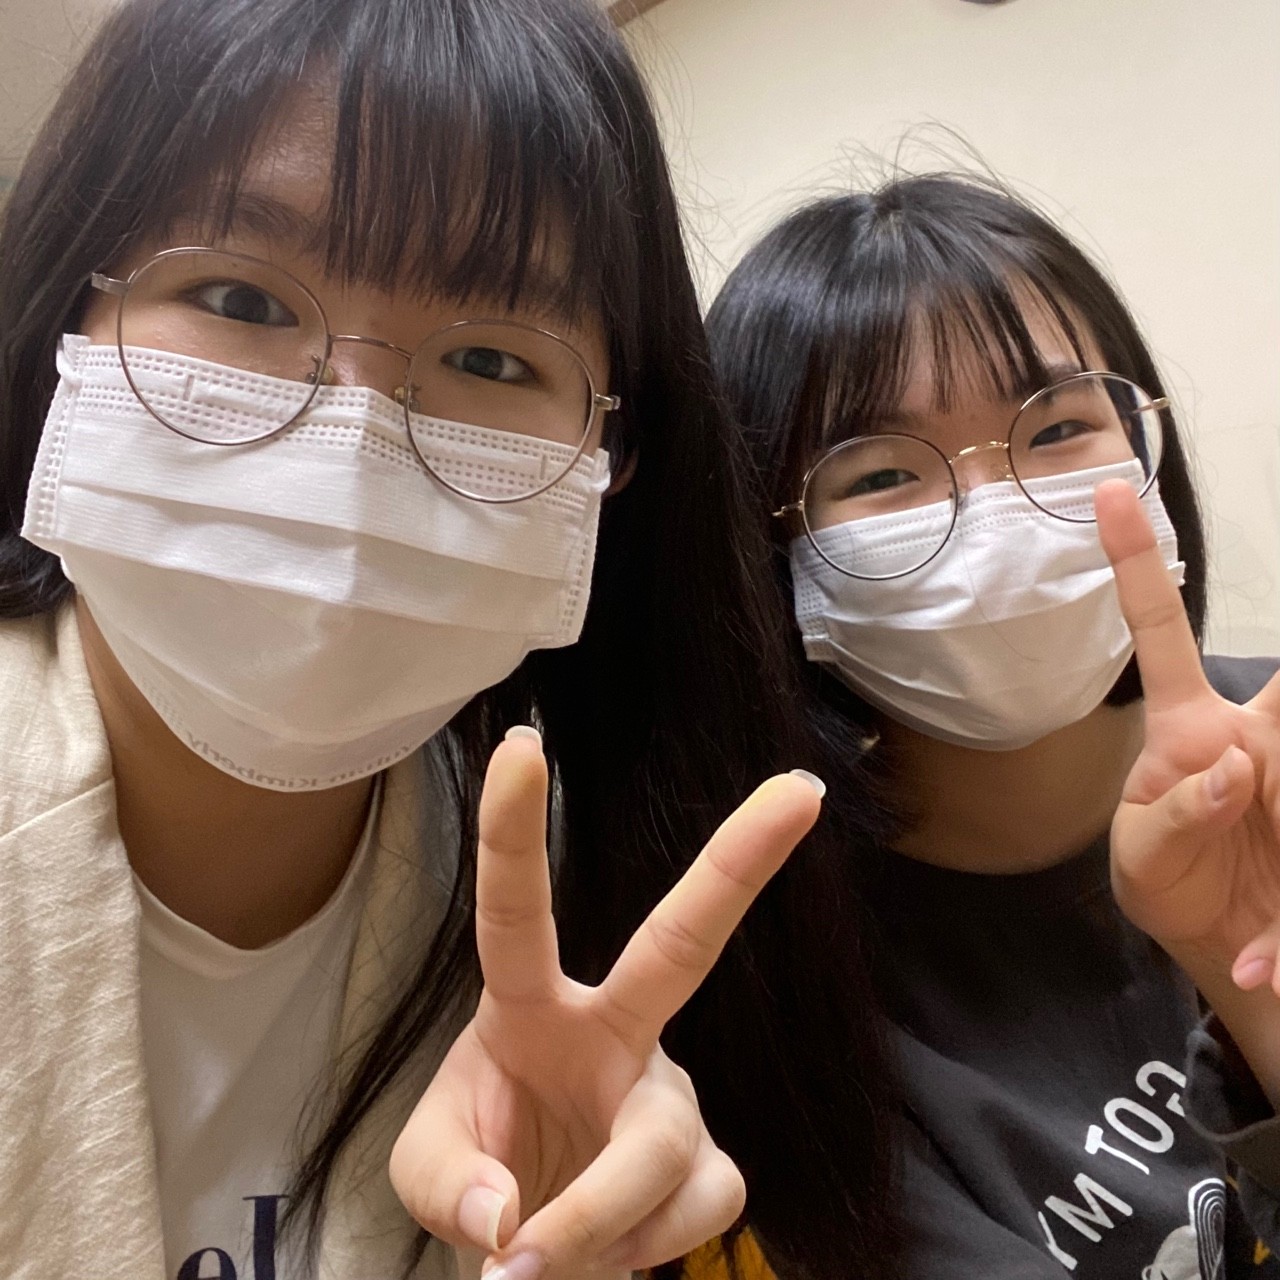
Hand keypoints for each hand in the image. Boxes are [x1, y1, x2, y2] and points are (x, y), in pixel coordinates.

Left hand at [389, 727, 823, 1279]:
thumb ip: (444, 1185)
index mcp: (531, 1008)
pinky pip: (691, 1210)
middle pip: (684, 942)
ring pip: (658, 1149)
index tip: (520, 744)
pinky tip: (611, 1250)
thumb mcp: (429, 1170)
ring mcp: (673, 1096)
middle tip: (801, 790)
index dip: (514, 832)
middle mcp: (619, 1031)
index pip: (517, 912)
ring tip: (535, 1264)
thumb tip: (508, 1222)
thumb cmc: (482, 1165)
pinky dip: (629, 1250)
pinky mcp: (712, 1168)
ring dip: (590, 1222)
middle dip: (739, 862)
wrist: (536, 1239)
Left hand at [1097, 479, 1279, 991]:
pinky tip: (1259, 961)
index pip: (1160, 633)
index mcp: (1191, 728)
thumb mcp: (1147, 854)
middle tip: (1241, 749)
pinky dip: (1279, 936)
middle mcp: (1253, 737)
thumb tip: (1233, 764)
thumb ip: (1180, 811)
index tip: (1105, 490)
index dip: (1134, 565)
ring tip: (1242, 864)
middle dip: (1272, 699)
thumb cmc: (1167, 876)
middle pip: (1274, 679)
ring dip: (1261, 820)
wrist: (1219, 945)